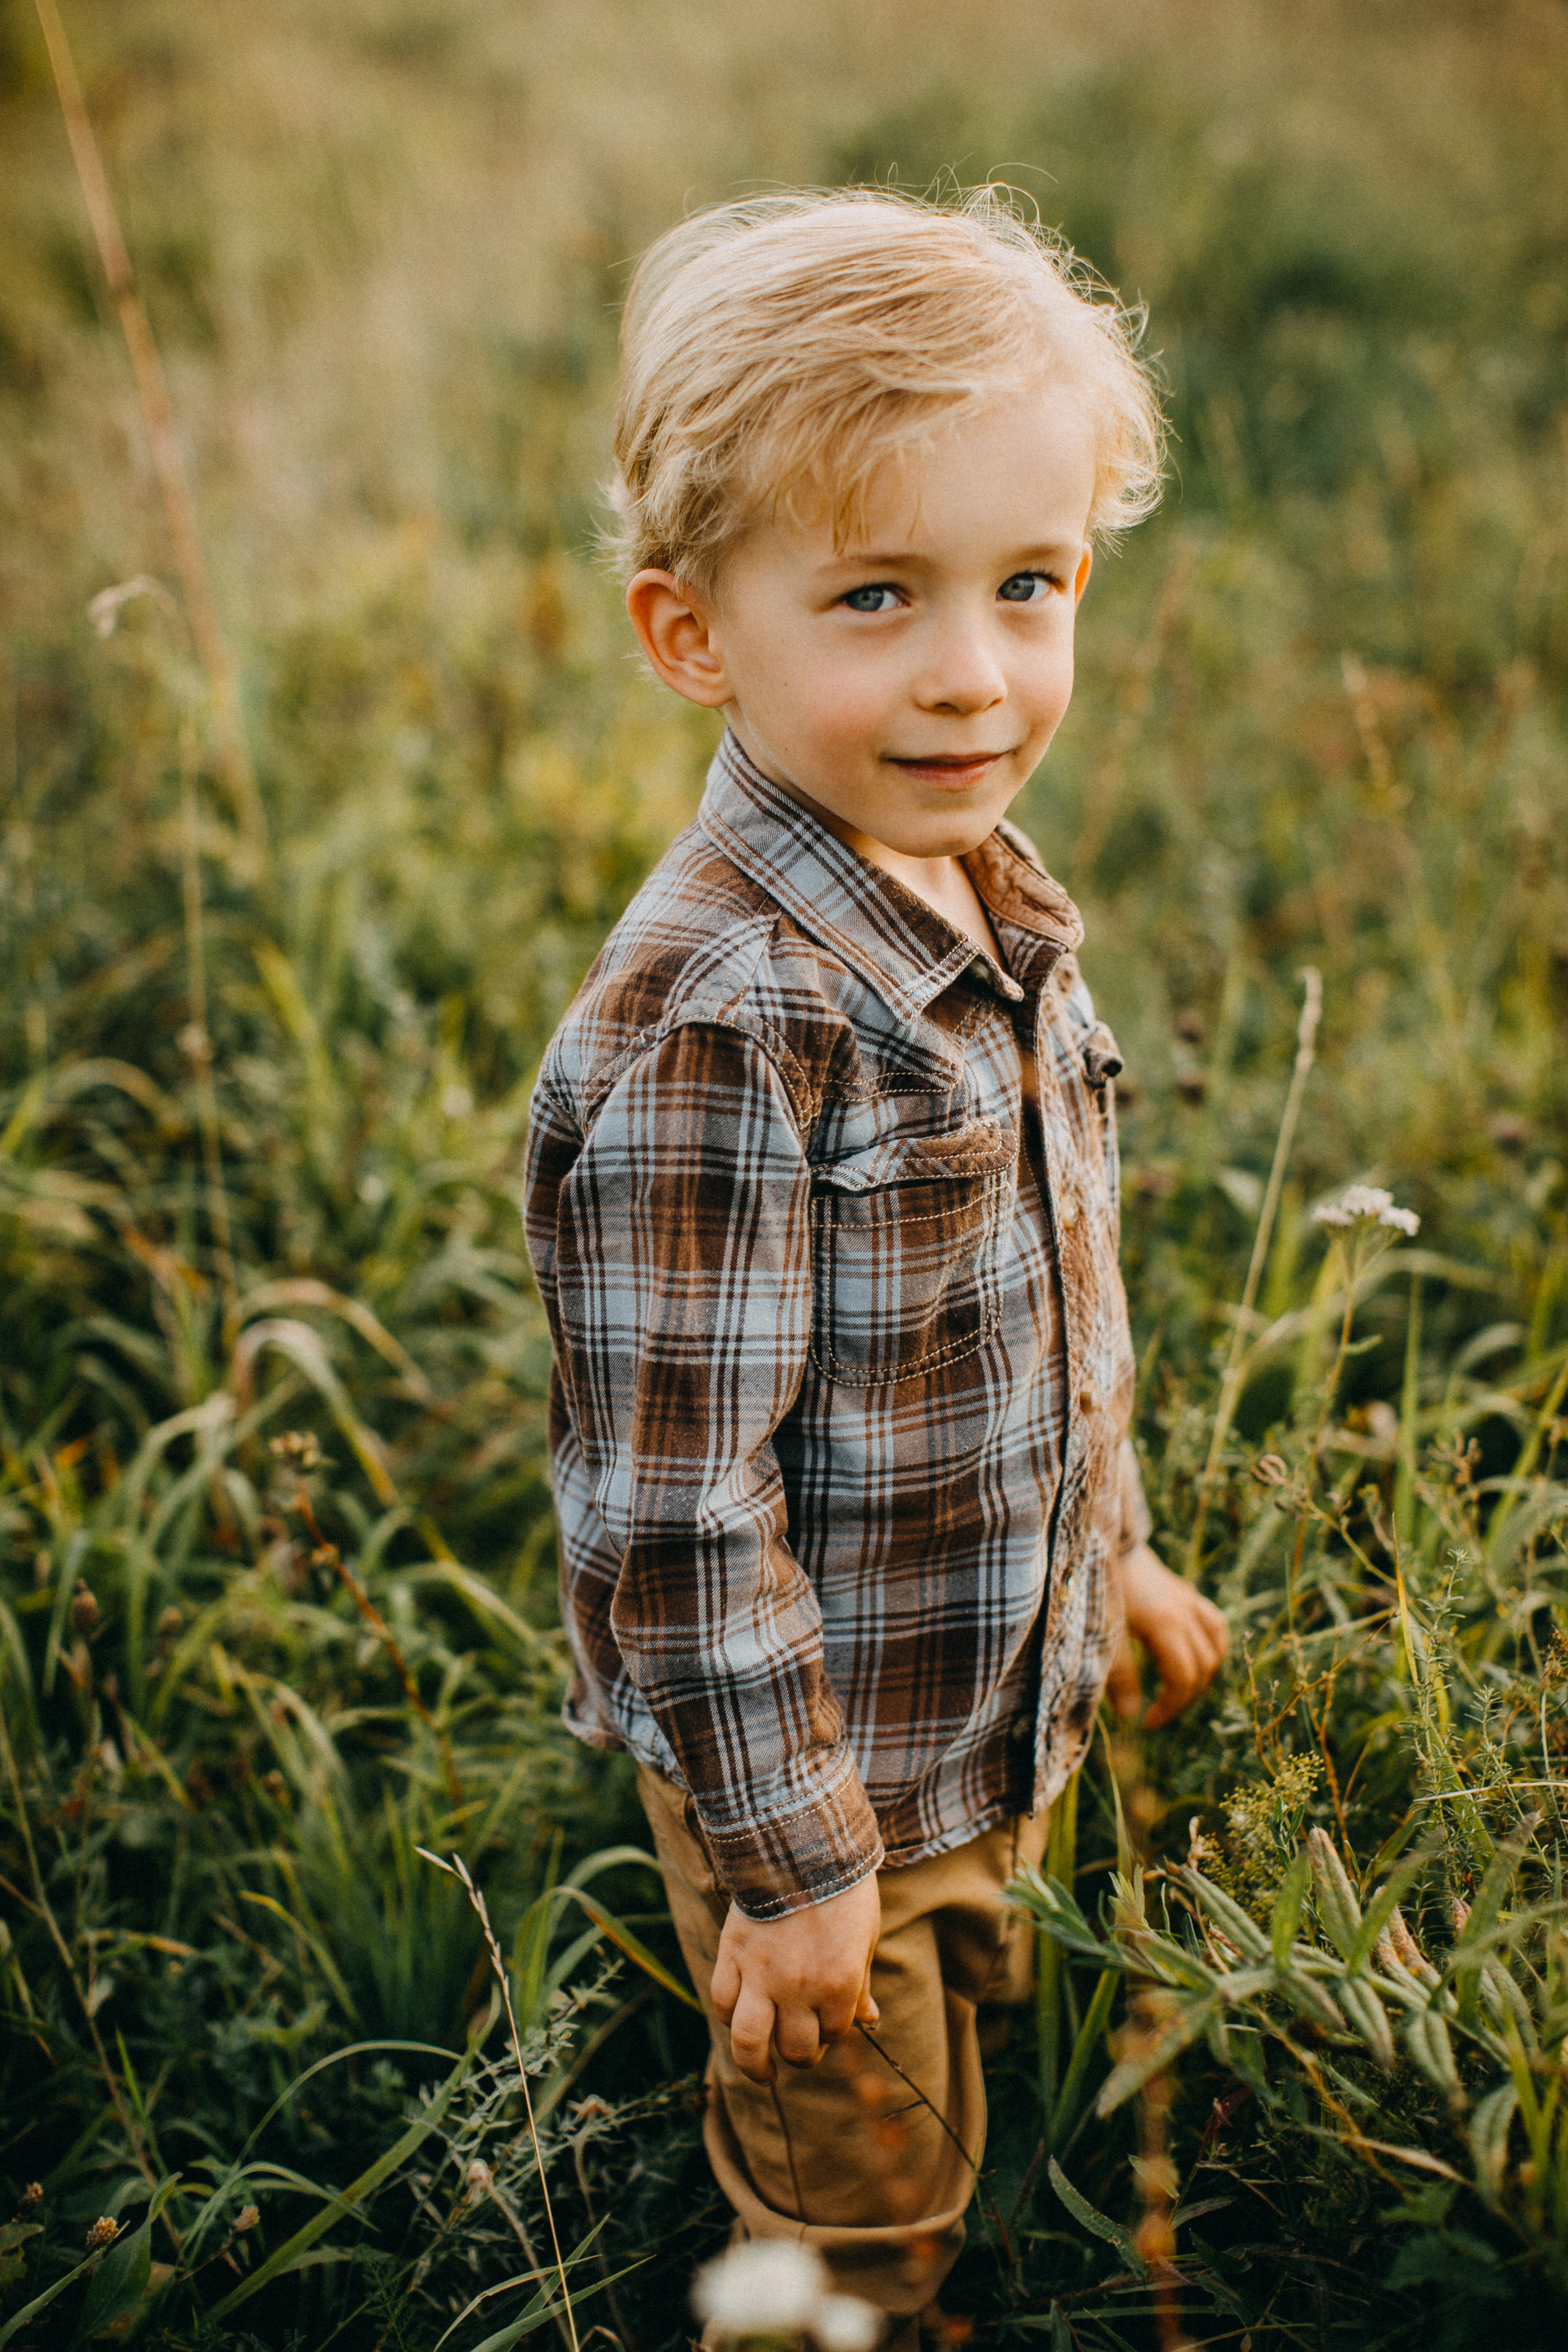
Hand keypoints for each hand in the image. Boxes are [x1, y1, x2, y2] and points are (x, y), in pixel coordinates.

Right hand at [710, 1871, 880, 2086]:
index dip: (834, 2028)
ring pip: (749, 2041)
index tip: (831, 2018)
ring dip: (755, 2064)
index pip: (835, 2032)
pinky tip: (738, 2019)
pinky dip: (729, 2015)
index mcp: (839, 1984)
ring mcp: (761, 1974)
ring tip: (762, 2072)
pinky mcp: (733, 1954)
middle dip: (801, 2053)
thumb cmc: (843, 1888)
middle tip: (799, 2050)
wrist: (802, 1842)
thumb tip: (869, 2019)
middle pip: (796, 2049)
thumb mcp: (866, 1935)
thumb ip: (861, 1982)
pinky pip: (722, 2000)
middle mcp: (799, 1988)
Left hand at [1106, 1541, 1227, 1730]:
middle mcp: (1184, 1613)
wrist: (1100, 1534)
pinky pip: (1213, 1623)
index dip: (1169, 1708)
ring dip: (1201, 1675)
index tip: (1146, 1724)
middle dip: (1184, 1698)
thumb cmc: (1096, 1582)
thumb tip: (1131, 1716)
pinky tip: (1196, 1658)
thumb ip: (1118, 1674)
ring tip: (1177, 1692)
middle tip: (1158, 1714)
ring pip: (1214, 1647)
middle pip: (1202, 1668)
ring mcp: (1187, 1601)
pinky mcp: (1183, 1592)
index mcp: (1165, 1625)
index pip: (1183, 1680)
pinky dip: (1211, 1645)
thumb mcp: (1102, 1631)